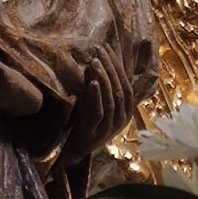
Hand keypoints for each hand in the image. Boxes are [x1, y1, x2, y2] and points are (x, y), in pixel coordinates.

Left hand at [62, 39, 138, 161]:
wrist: (71, 150)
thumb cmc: (84, 122)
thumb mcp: (96, 100)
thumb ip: (101, 83)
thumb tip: (102, 56)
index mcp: (125, 111)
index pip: (126, 83)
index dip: (117, 64)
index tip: (107, 47)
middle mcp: (121, 120)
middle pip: (120, 89)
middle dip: (110, 67)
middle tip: (99, 49)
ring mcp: (109, 128)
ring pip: (111, 99)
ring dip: (103, 78)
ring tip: (95, 61)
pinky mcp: (94, 133)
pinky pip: (99, 112)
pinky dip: (96, 95)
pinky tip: (91, 82)